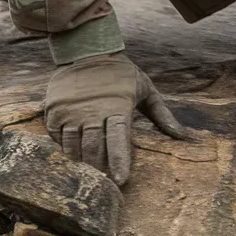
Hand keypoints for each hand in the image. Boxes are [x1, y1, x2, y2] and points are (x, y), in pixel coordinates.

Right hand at [44, 51, 186, 184]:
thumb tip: (181, 136)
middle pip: (94, 148)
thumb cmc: (121, 74)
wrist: (87, 51)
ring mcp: (71, 111)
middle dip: (99, 168)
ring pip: (74, 147)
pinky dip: (65, 150)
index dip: (119, 160)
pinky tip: (73, 155)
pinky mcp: (54, 111)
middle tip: (105, 184)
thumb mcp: (145, 87)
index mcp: (117, 104)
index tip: (121, 181)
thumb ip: (162, 113)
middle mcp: (92, 109)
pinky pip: (58, 139)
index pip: (118, 137)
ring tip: (88, 174)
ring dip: (82, 163)